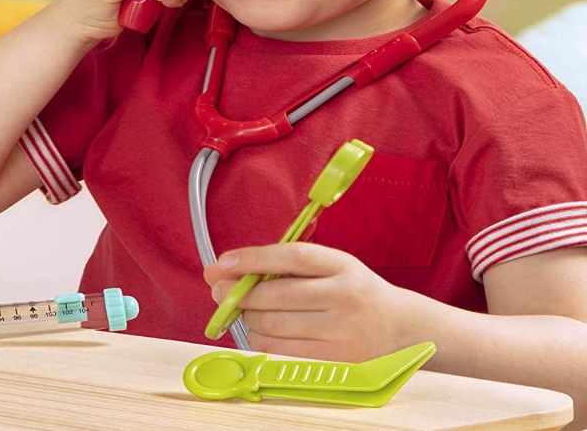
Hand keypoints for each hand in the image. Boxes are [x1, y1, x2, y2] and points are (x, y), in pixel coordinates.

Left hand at [204, 243, 419, 361]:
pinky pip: (280, 350)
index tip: (224, 262)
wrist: (398, 329)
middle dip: (239, 294)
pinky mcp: (334, 361)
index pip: (292, 257)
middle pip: (276, 295)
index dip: (253, 259)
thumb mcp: (328, 267)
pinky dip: (260, 339)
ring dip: (248, 318)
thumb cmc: (351, 292)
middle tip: (222, 291)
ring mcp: (341, 332)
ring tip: (247, 311)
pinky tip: (261, 330)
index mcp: (342, 266)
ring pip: (273, 325)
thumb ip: (279, 264)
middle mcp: (344, 298)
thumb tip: (219, 270)